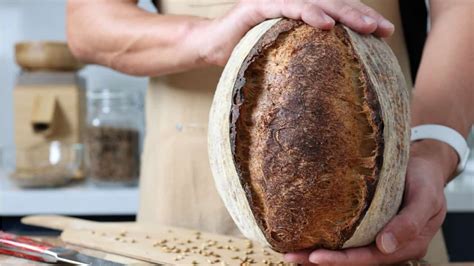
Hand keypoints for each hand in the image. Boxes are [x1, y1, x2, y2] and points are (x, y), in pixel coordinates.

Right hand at [191, 0, 394, 65]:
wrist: (212, 46)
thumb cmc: (247, 54)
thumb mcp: (282, 55)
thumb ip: (304, 56)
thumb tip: (331, 79)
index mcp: (300, 11)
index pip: (336, 11)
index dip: (360, 19)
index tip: (384, 35)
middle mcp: (290, 0)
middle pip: (332, 3)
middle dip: (360, 16)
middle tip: (384, 31)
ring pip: (316, 2)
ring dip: (343, 13)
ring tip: (366, 27)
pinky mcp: (258, 5)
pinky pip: (287, 6)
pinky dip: (307, 13)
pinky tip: (326, 24)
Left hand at [284, 141, 454, 264]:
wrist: (423, 164)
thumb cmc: (425, 179)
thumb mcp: (426, 197)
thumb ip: (410, 223)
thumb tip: (385, 246)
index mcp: (406, 244)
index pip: (369, 258)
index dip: (342, 260)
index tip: (315, 257)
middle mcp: (388, 245)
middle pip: (353, 259)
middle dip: (322, 260)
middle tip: (292, 256)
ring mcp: (376, 235)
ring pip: (346, 250)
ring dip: (318, 253)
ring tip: (290, 252)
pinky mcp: (367, 223)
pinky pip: (346, 236)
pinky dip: (326, 239)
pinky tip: (305, 236)